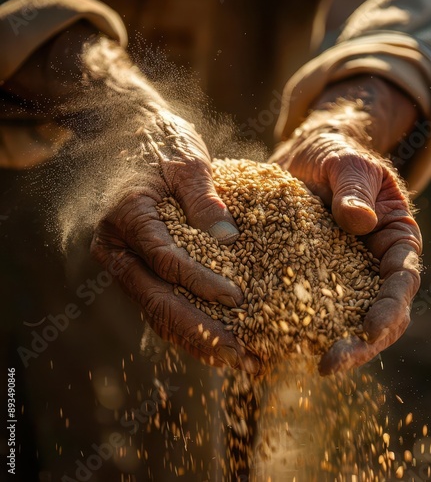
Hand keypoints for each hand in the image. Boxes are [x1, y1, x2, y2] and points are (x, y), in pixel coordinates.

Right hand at [91, 109, 259, 373]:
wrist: (130, 139)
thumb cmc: (161, 143)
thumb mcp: (186, 161)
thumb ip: (203, 198)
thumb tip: (228, 239)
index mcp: (128, 217)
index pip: (165, 260)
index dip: (199, 283)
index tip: (236, 299)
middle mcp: (118, 248)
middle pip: (157, 301)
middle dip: (201, 331)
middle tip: (243, 355)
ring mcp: (126, 263)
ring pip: (157, 313)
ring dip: (197, 340)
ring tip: (240, 360)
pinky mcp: (140, 269)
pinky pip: (162, 304)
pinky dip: (191, 325)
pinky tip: (222, 340)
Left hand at [270, 79, 421, 374]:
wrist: (307, 156)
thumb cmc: (336, 155)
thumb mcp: (349, 163)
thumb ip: (355, 188)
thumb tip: (361, 221)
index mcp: (394, 240)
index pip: (400, 282)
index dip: (390, 311)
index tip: (370, 331)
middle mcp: (370, 265)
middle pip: (374, 314)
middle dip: (358, 343)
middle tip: (329, 364)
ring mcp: (338, 274)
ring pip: (337, 317)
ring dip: (322, 341)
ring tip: (293, 359)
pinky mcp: (306, 275)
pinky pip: (300, 302)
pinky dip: (288, 321)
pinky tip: (265, 334)